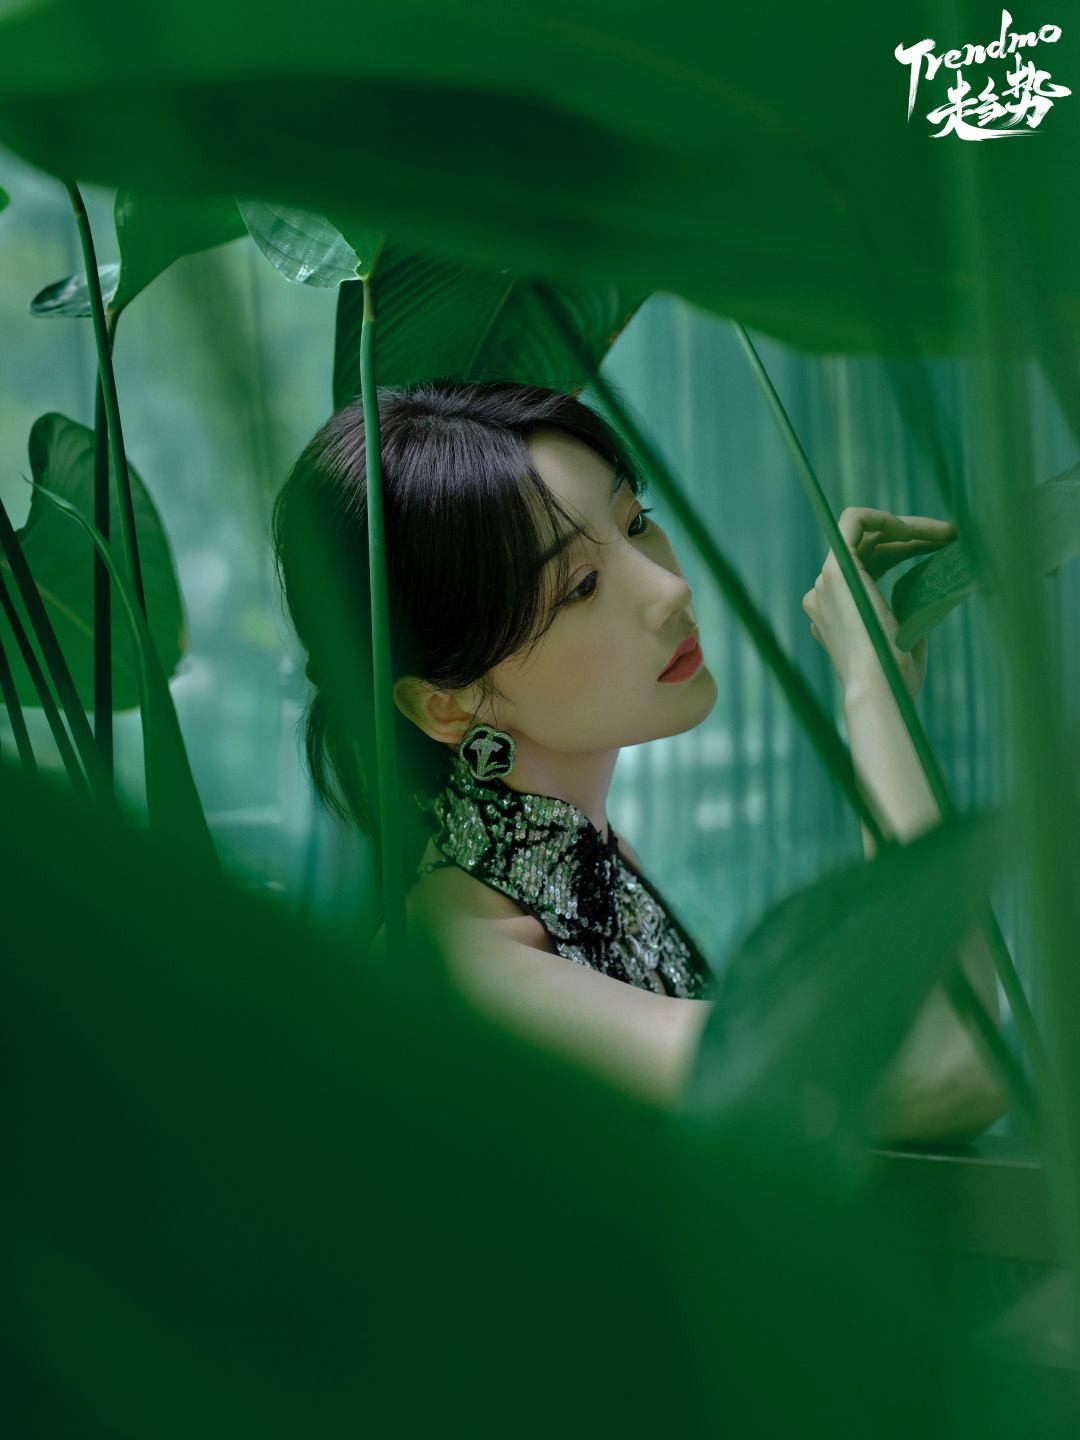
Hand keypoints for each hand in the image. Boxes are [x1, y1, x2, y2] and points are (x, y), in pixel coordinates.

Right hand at [801, 507, 957, 698]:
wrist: (881, 690)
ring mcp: (825, 583)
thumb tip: (933, 585)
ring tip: (948, 534)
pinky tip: (919, 531)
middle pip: (868, 547)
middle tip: (953, 537)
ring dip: (909, 527)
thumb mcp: (905, 636)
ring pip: (864, 532)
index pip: (868, 565)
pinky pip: (854, 521)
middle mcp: (824, 596)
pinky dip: (887, 518)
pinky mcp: (835, 571)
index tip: (941, 550)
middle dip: (912, 536)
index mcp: (837, 614)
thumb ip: (907, 609)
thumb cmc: (898, 678)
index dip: (904, 550)